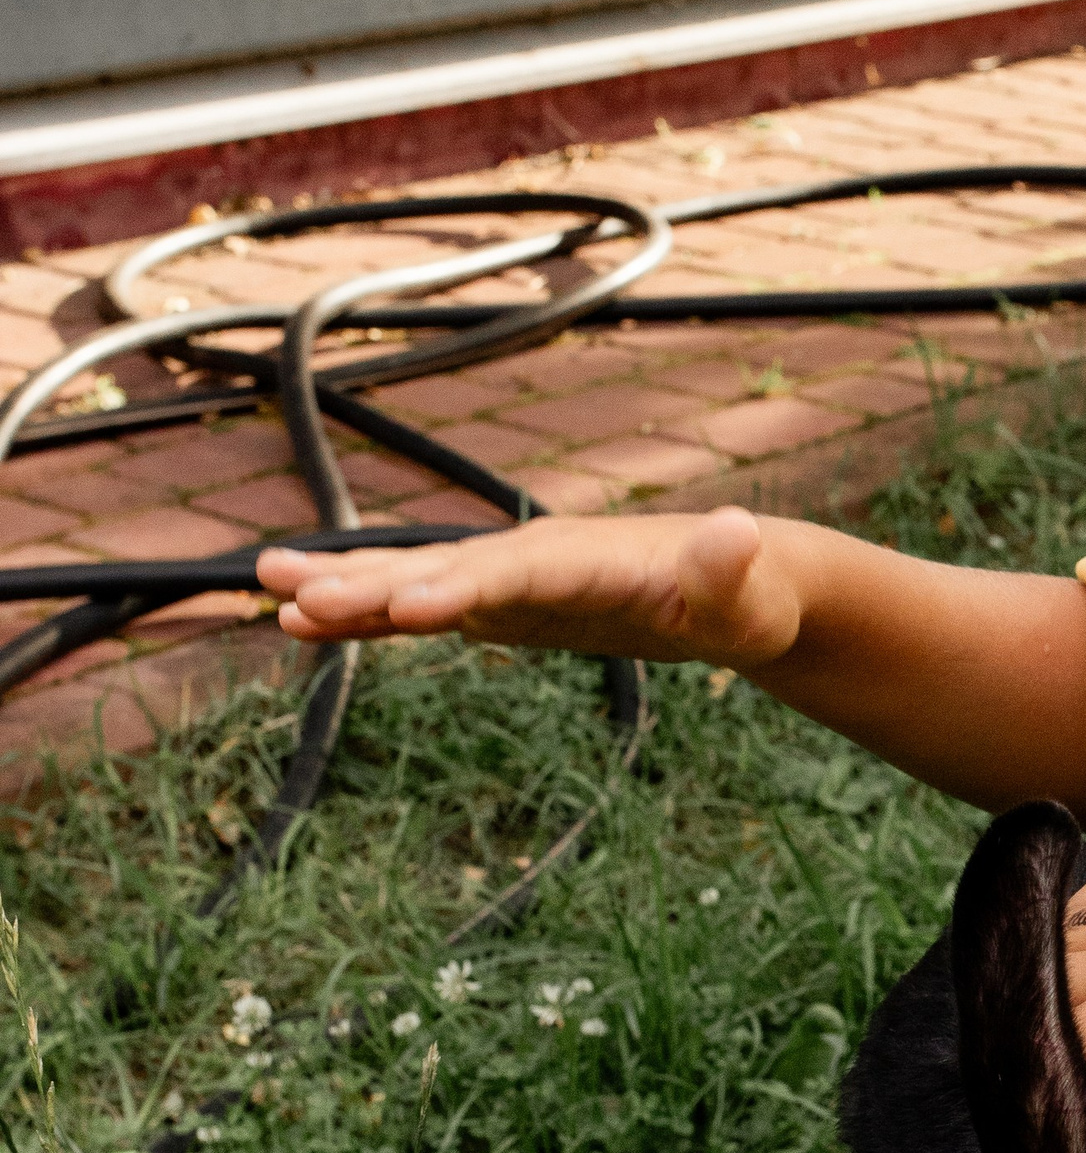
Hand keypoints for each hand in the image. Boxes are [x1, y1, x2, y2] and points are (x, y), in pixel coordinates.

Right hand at [255, 507, 805, 666]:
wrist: (739, 582)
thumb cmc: (747, 596)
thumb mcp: (747, 594)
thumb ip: (730, 568)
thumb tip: (740, 529)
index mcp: (590, 558)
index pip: (521, 572)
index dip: (466, 586)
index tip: (410, 605)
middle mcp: (536, 556)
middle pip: (446, 570)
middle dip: (373, 584)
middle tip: (294, 597)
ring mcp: (511, 578)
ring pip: (418, 580)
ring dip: (348, 589)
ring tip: (271, 594)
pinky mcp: (500, 605)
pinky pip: (425, 608)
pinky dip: (369, 616)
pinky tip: (305, 623)